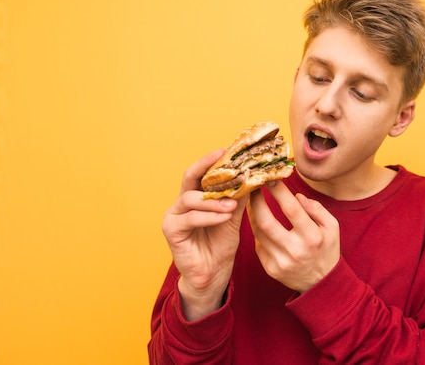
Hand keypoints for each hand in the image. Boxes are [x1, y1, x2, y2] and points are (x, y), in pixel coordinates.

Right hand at [162, 149, 247, 319]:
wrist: (212, 274)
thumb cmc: (220, 245)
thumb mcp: (233, 217)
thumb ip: (239, 198)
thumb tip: (253, 176)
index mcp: (195, 196)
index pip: (202, 172)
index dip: (213, 160)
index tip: (228, 149)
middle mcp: (181, 202)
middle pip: (190, 177)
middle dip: (207, 167)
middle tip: (226, 162)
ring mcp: (174, 216)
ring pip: (191, 198)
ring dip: (214, 199)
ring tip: (233, 203)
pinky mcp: (171, 231)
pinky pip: (190, 218)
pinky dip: (208, 216)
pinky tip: (224, 216)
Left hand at [247, 181, 339, 292]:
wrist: (321, 283)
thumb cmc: (327, 249)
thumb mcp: (332, 227)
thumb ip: (317, 209)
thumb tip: (296, 196)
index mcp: (312, 236)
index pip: (291, 208)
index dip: (278, 191)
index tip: (270, 177)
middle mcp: (295, 250)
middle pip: (267, 221)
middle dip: (256, 201)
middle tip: (252, 187)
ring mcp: (281, 261)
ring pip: (258, 233)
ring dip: (252, 214)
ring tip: (252, 201)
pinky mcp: (271, 269)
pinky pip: (259, 245)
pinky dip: (257, 231)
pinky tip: (258, 222)